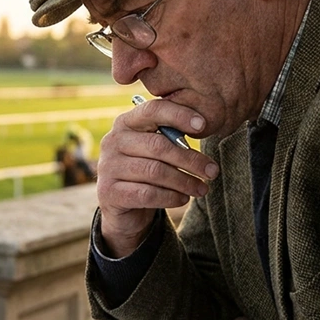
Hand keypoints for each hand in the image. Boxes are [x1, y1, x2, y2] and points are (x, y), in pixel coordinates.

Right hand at [96, 97, 219, 256]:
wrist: (122, 208)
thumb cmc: (145, 172)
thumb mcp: (155, 150)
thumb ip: (170, 138)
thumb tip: (201, 128)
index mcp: (125, 123)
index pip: (152, 110)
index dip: (178, 115)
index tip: (202, 125)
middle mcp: (112, 141)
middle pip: (158, 145)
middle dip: (190, 159)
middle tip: (212, 171)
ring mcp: (108, 167)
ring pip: (155, 171)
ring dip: (184, 181)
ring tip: (202, 188)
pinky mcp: (109, 192)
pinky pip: (147, 194)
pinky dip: (171, 197)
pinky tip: (183, 199)